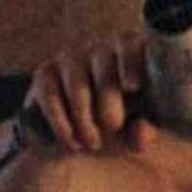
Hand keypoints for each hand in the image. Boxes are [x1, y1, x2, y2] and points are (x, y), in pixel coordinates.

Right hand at [21, 33, 157, 153]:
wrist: (89, 125)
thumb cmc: (126, 119)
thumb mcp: (140, 126)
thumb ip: (146, 131)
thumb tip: (140, 134)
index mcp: (131, 52)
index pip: (131, 49)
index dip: (131, 65)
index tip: (133, 86)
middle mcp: (100, 48)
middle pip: (103, 68)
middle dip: (108, 99)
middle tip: (113, 126)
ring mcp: (70, 58)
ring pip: (77, 87)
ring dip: (84, 118)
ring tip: (93, 144)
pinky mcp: (46, 74)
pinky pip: (50, 96)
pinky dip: (60, 122)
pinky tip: (71, 142)